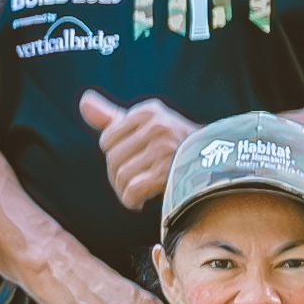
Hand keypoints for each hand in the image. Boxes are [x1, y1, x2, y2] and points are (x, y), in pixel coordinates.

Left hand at [75, 92, 198, 216]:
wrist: (220, 166)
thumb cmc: (176, 146)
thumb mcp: (146, 125)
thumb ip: (112, 117)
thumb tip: (84, 102)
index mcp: (149, 111)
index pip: (107, 139)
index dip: (115, 156)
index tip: (131, 163)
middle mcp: (157, 126)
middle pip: (112, 159)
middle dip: (117, 176)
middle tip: (132, 182)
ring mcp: (164, 149)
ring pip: (120, 176)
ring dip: (124, 191)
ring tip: (136, 192)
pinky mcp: (168, 173)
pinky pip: (131, 191)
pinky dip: (131, 201)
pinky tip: (140, 202)